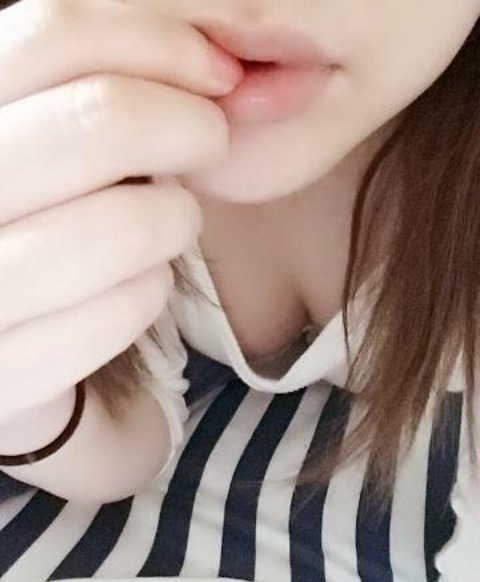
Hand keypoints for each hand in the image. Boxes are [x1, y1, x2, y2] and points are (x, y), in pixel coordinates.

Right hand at [0, 0, 240, 448]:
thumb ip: (95, 93)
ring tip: (166, 221)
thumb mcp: (39, 139)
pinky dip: (153, 289)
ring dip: (176, 218)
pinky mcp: (7, 371)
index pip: (55, 38)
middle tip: (207, 142)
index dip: (159, 46)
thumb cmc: (28, 220)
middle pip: (102, 123)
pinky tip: (136, 281)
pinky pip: (125, 310)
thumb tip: (212, 69)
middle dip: (190, 127)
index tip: (216, 74)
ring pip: (128, 225)